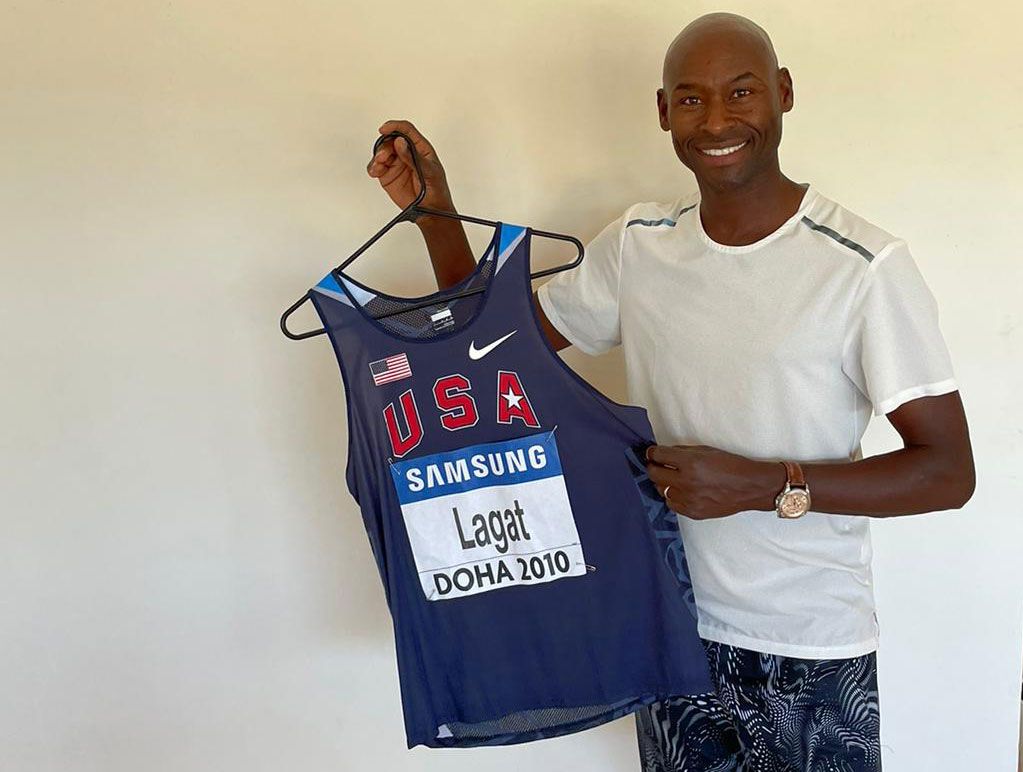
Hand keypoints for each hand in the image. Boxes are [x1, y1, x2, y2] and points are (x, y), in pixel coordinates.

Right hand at [368, 119, 454, 217]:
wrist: (431, 211)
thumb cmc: (436, 190)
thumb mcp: (429, 172)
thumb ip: (413, 157)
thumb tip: (400, 142)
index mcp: (420, 148)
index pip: (406, 130)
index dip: (395, 126)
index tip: (384, 129)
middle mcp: (407, 153)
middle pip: (390, 140)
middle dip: (384, 146)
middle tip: (383, 157)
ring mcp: (396, 163)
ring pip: (382, 152)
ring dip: (377, 157)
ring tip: (379, 166)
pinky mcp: (388, 175)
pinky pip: (377, 167)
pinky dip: (373, 167)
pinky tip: (375, 171)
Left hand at [644, 444, 784, 519]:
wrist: (750, 487)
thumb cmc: (730, 465)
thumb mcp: (706, 450)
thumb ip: (682, 452)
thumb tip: (664, 453)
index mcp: (690, 463)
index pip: (658, 455)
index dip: (652, 453)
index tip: (652, 453)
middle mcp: (686, 482)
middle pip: (654, 474)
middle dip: (653, 467)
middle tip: (658, 465)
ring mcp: (688, 499)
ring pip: (661, 490)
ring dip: (663, 482)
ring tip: (673, 478)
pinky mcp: (692, 512)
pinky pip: (671, 504)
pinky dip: (673, 496)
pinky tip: (681, 491)